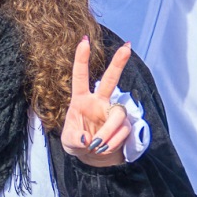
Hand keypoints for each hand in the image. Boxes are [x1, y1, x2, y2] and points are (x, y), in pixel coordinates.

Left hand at [61, 37, 131, 166]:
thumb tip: (87, 139)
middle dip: (118, 63)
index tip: (84, 40)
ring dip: (107, 133)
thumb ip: (74, 140)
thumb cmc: (77, 142)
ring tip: (96, 145)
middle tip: (127, 46)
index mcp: (81, 99)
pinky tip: (104, 148)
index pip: (80, 76)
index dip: (81, 59)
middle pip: (110, 80)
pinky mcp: (125, 124)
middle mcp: (99, 101)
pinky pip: (122, 132)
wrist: (93, 155)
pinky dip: (112, 142)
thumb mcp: (69, 143)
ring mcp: (113, 112)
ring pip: (117, 115)